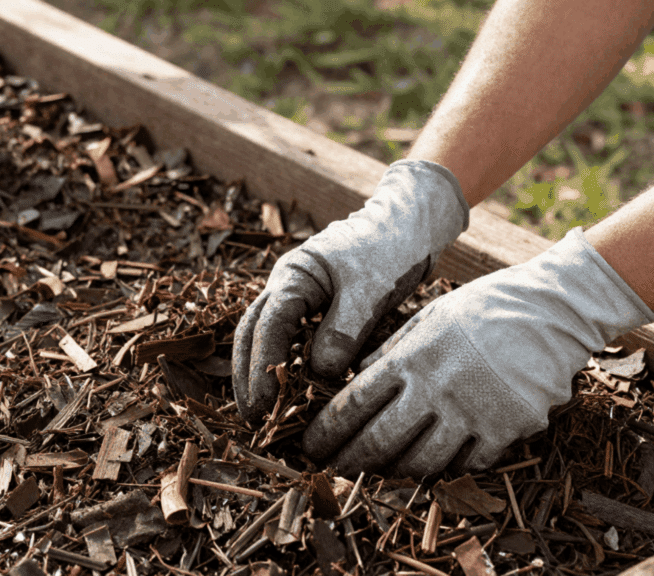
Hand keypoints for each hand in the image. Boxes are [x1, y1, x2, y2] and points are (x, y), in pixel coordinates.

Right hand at [233, 160, 468, 423]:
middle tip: (251, 419)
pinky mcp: (313, 311)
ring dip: (258, 374)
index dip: (262, 368)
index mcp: (294, 275)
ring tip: (261, 415)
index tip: (264, 404)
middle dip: (246, 376)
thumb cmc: (390, 249)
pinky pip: (289, 342)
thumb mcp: (370, 289)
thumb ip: (344, 329)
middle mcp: (286, 286)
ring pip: (264, 338)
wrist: (408, 226)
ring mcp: (296, 298)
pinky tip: (288, 396)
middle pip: (251, 333)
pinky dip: (284, 368)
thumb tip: (319, 371)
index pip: (268, 325)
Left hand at [302, 228, 653, 476]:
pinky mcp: (507, 431)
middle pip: (379, 442)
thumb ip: (390, 352)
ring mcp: (473, 414)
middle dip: (348, 462)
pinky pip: (467, 466)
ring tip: (378, 472)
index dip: (326, 432)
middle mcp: (436, 389)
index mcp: (411, 357)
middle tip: (333, 471)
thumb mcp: (426, 318)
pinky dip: (447, 469)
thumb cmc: (483, 309)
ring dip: (393, 472)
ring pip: (420, 463)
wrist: (553, 309)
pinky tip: (433, 464)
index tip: (310, 447)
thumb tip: (355, 381)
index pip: (353, 404)